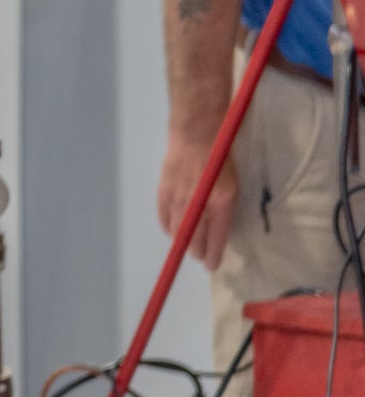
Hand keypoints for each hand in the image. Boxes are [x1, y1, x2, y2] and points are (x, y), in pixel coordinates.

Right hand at [158, 133, 239, 271]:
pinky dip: (167, 225)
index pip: (216, 237)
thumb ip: (224, 204)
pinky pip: (164, 215)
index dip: (214, 254)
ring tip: (187, 247)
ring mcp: (179, 197)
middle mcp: (199, 203)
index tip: (212, 266)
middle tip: (201, 258)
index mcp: (221, 201)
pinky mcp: (164, 190)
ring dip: (182, 241)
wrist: (196, 131)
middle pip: (195, 237)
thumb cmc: (221, 152)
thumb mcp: (232, 181)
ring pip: (178, 229)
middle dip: (198, 251)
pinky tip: (171, 230)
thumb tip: (217, 222)